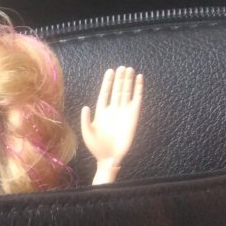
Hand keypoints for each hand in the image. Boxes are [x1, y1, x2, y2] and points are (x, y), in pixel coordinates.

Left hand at [81, 66, 142, 183]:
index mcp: (101, 112)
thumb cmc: (96, 147)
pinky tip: (140, 79)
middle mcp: (113, 110)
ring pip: (126, 92)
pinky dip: (138, 89)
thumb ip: (86, 119)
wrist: (109, 158)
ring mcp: (124, 112)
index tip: (110, 71)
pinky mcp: (134, 116)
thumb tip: (85, 106)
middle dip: (119, 79)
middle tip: (122, 67)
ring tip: (129, 69)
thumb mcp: (87, 132)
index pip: (105, 93)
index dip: (107, 83)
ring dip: (128, 81)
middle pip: (117, 90)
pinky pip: (137, 99)